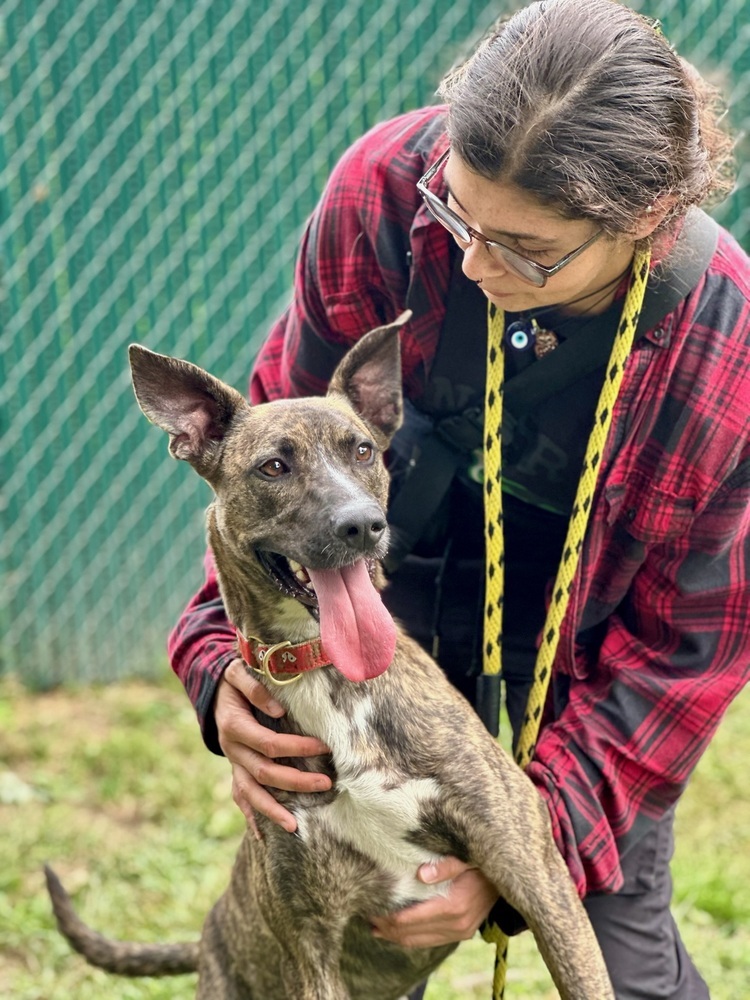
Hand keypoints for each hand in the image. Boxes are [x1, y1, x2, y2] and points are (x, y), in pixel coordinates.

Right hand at [215, 658, 331, 834]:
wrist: (212, 690)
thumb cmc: (232, 680)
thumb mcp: (237, 672)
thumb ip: (254, 687)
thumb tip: (278, 710)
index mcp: (234, 727)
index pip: (270, 744)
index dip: (297, 747)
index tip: (325, 747)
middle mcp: (232, 750)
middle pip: (265, 773)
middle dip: (296, 781)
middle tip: (327, 783)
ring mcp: (233, 764)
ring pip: (251, 794)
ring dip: (273, 810)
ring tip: (295, 827)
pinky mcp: (235, 770)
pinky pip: (241, 798)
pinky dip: (252, 817)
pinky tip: (264, 837)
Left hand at [369, 856, 497, 947]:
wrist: (508, 875)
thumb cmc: (482, 860)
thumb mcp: (465, 855)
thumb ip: (445, 865)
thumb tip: (421, 874)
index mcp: (454, 905)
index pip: (410, 919)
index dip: (387, 916)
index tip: (369, 906)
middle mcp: (457, 924)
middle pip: (411, 934)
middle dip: (387, 927)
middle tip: (366, 916)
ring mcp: (461, 931)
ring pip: (419, 941)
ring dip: (396, 936)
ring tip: (375, 927)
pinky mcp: (463, 932)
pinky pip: (431, 940)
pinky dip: (412, 937)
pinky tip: (398, 931)